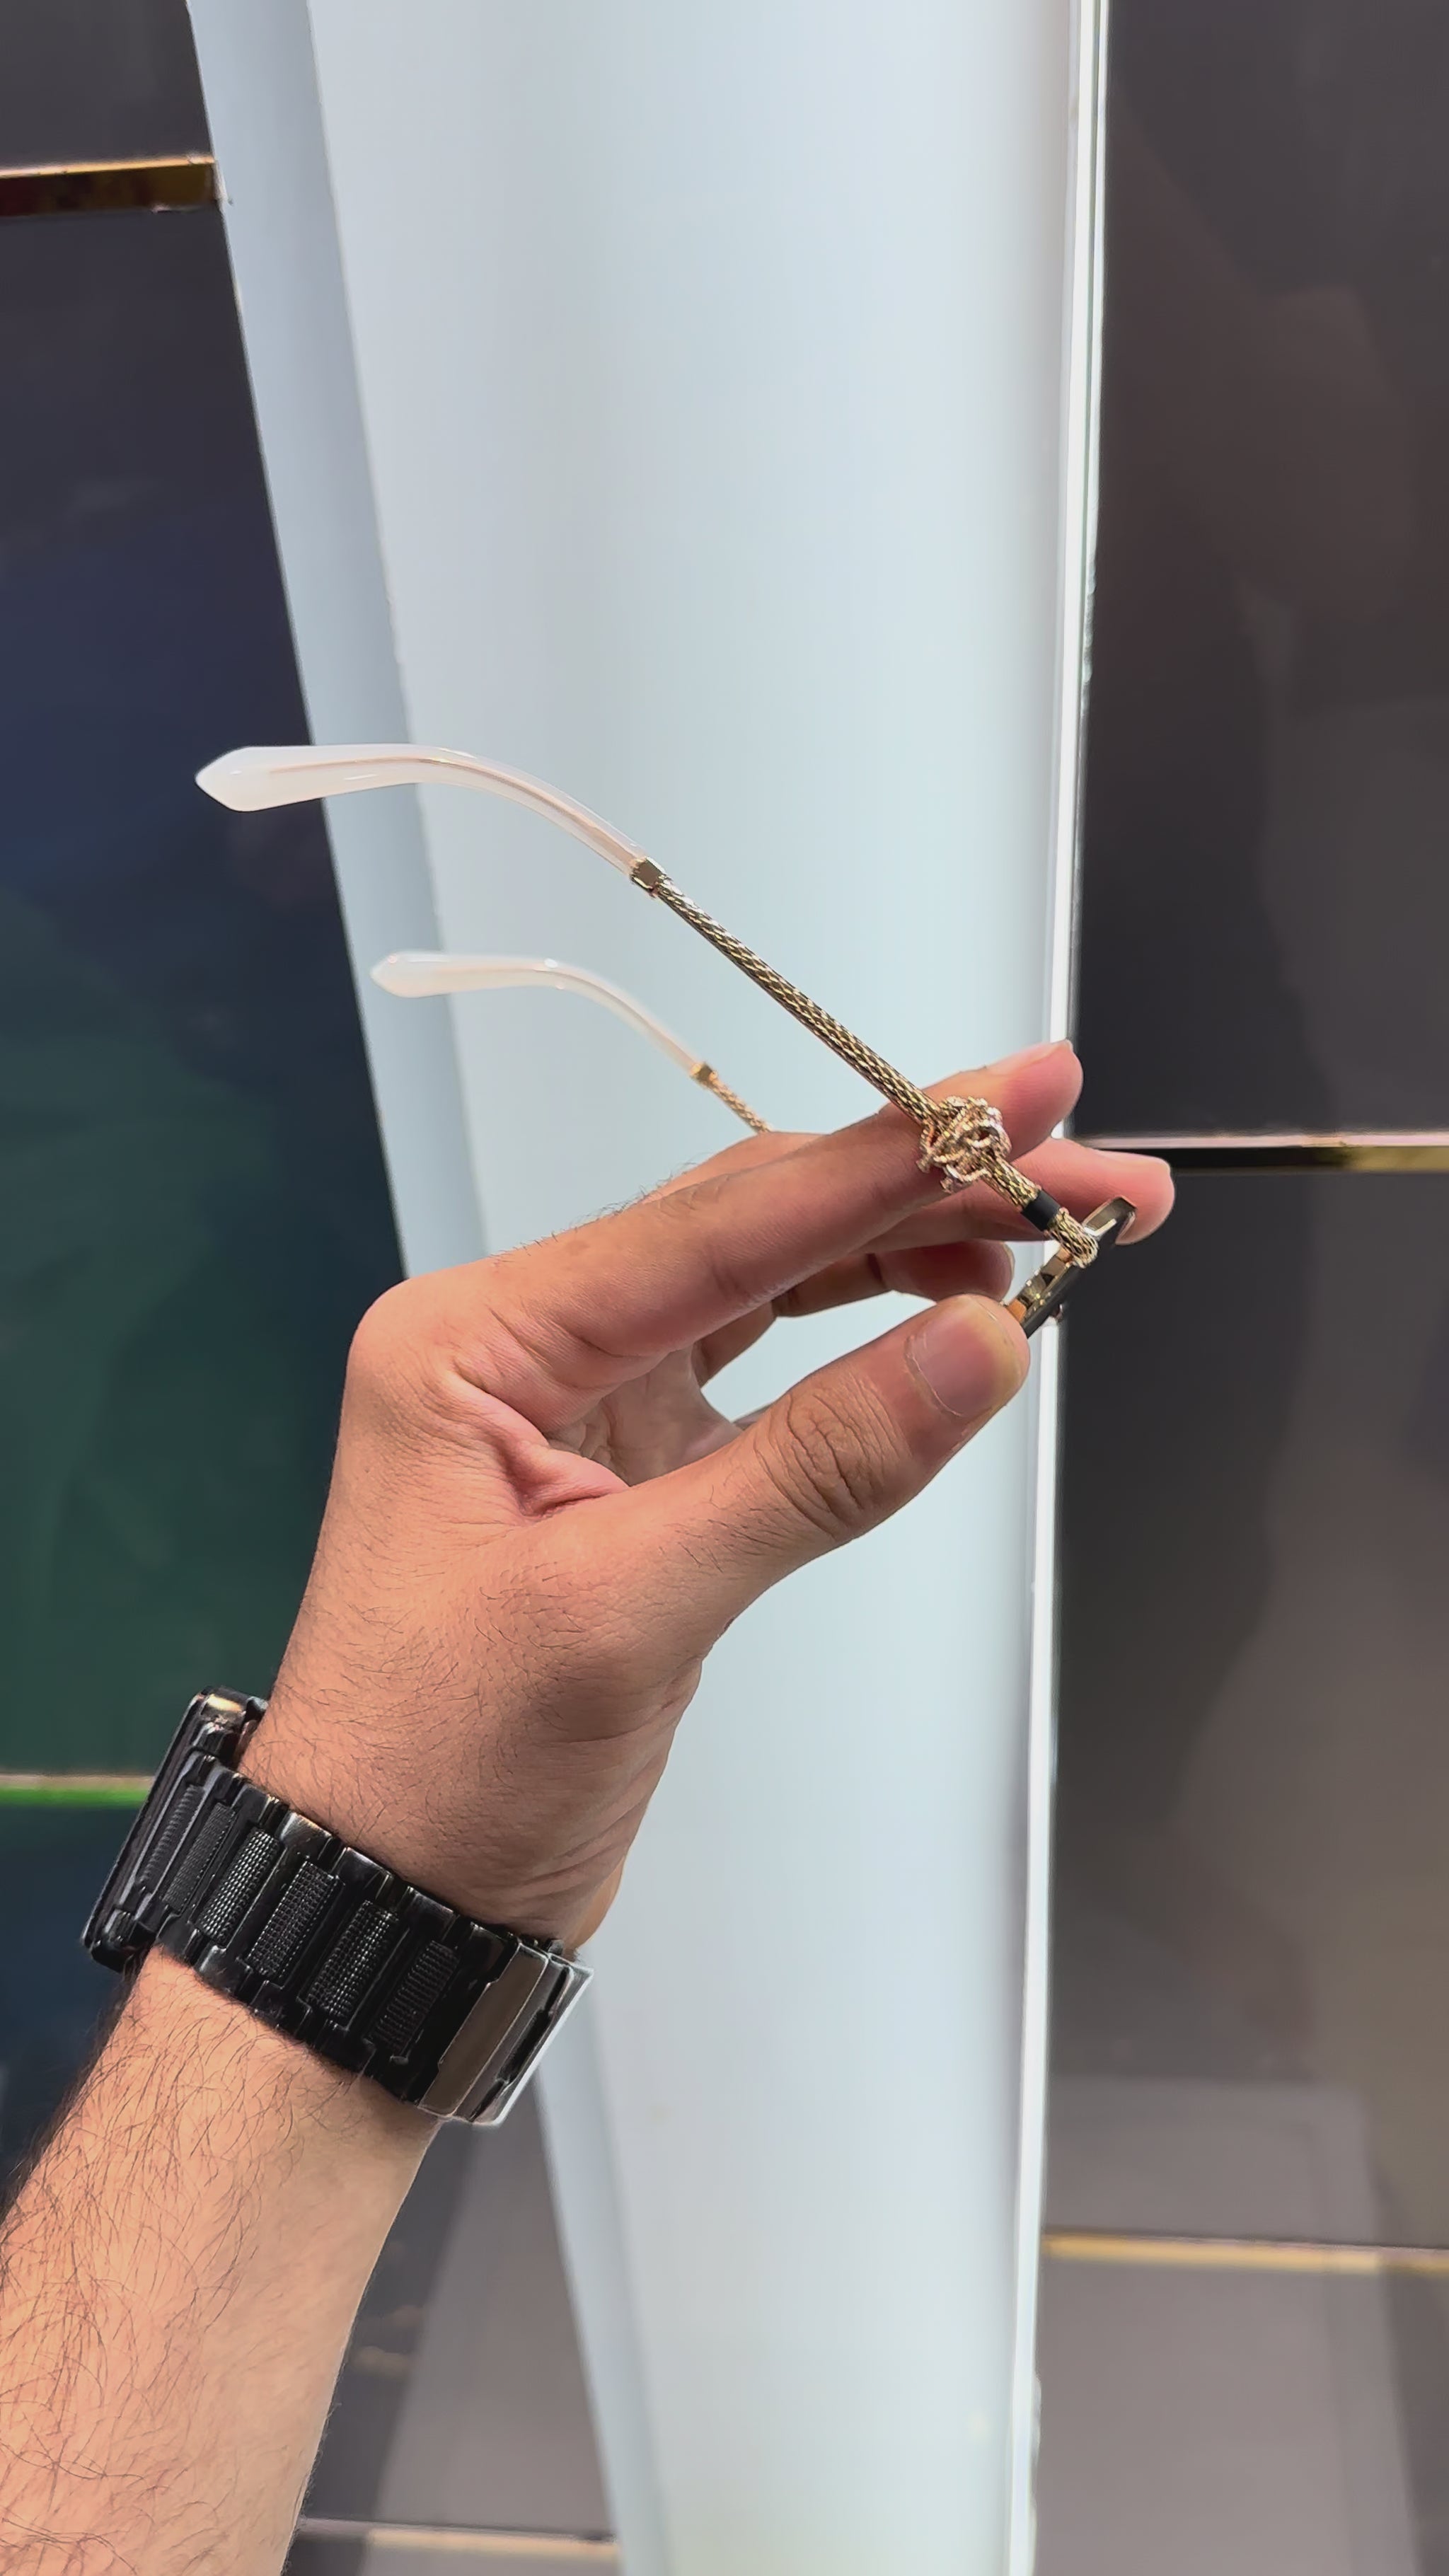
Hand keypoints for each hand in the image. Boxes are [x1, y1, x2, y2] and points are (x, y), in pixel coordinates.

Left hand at [246, 1040, 1170, 1942]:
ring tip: (1053, 1231)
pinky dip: (864, 1346)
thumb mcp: (633, 1614)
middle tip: (1089, 1168)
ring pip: (767, 1287)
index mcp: (478, 1340)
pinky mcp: (629, 1470)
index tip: (1029, 1088)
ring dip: (907, 1252)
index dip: (887, 1153)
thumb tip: (985, 1343)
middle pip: (752, 1228)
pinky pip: (764, 1374)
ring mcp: (579, 1404)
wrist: (383, 1905)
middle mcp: (525, 1342)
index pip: (718, 1222)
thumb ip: (813, 1469)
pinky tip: (953, 1317)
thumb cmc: (454, 1770)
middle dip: (923, 1188)